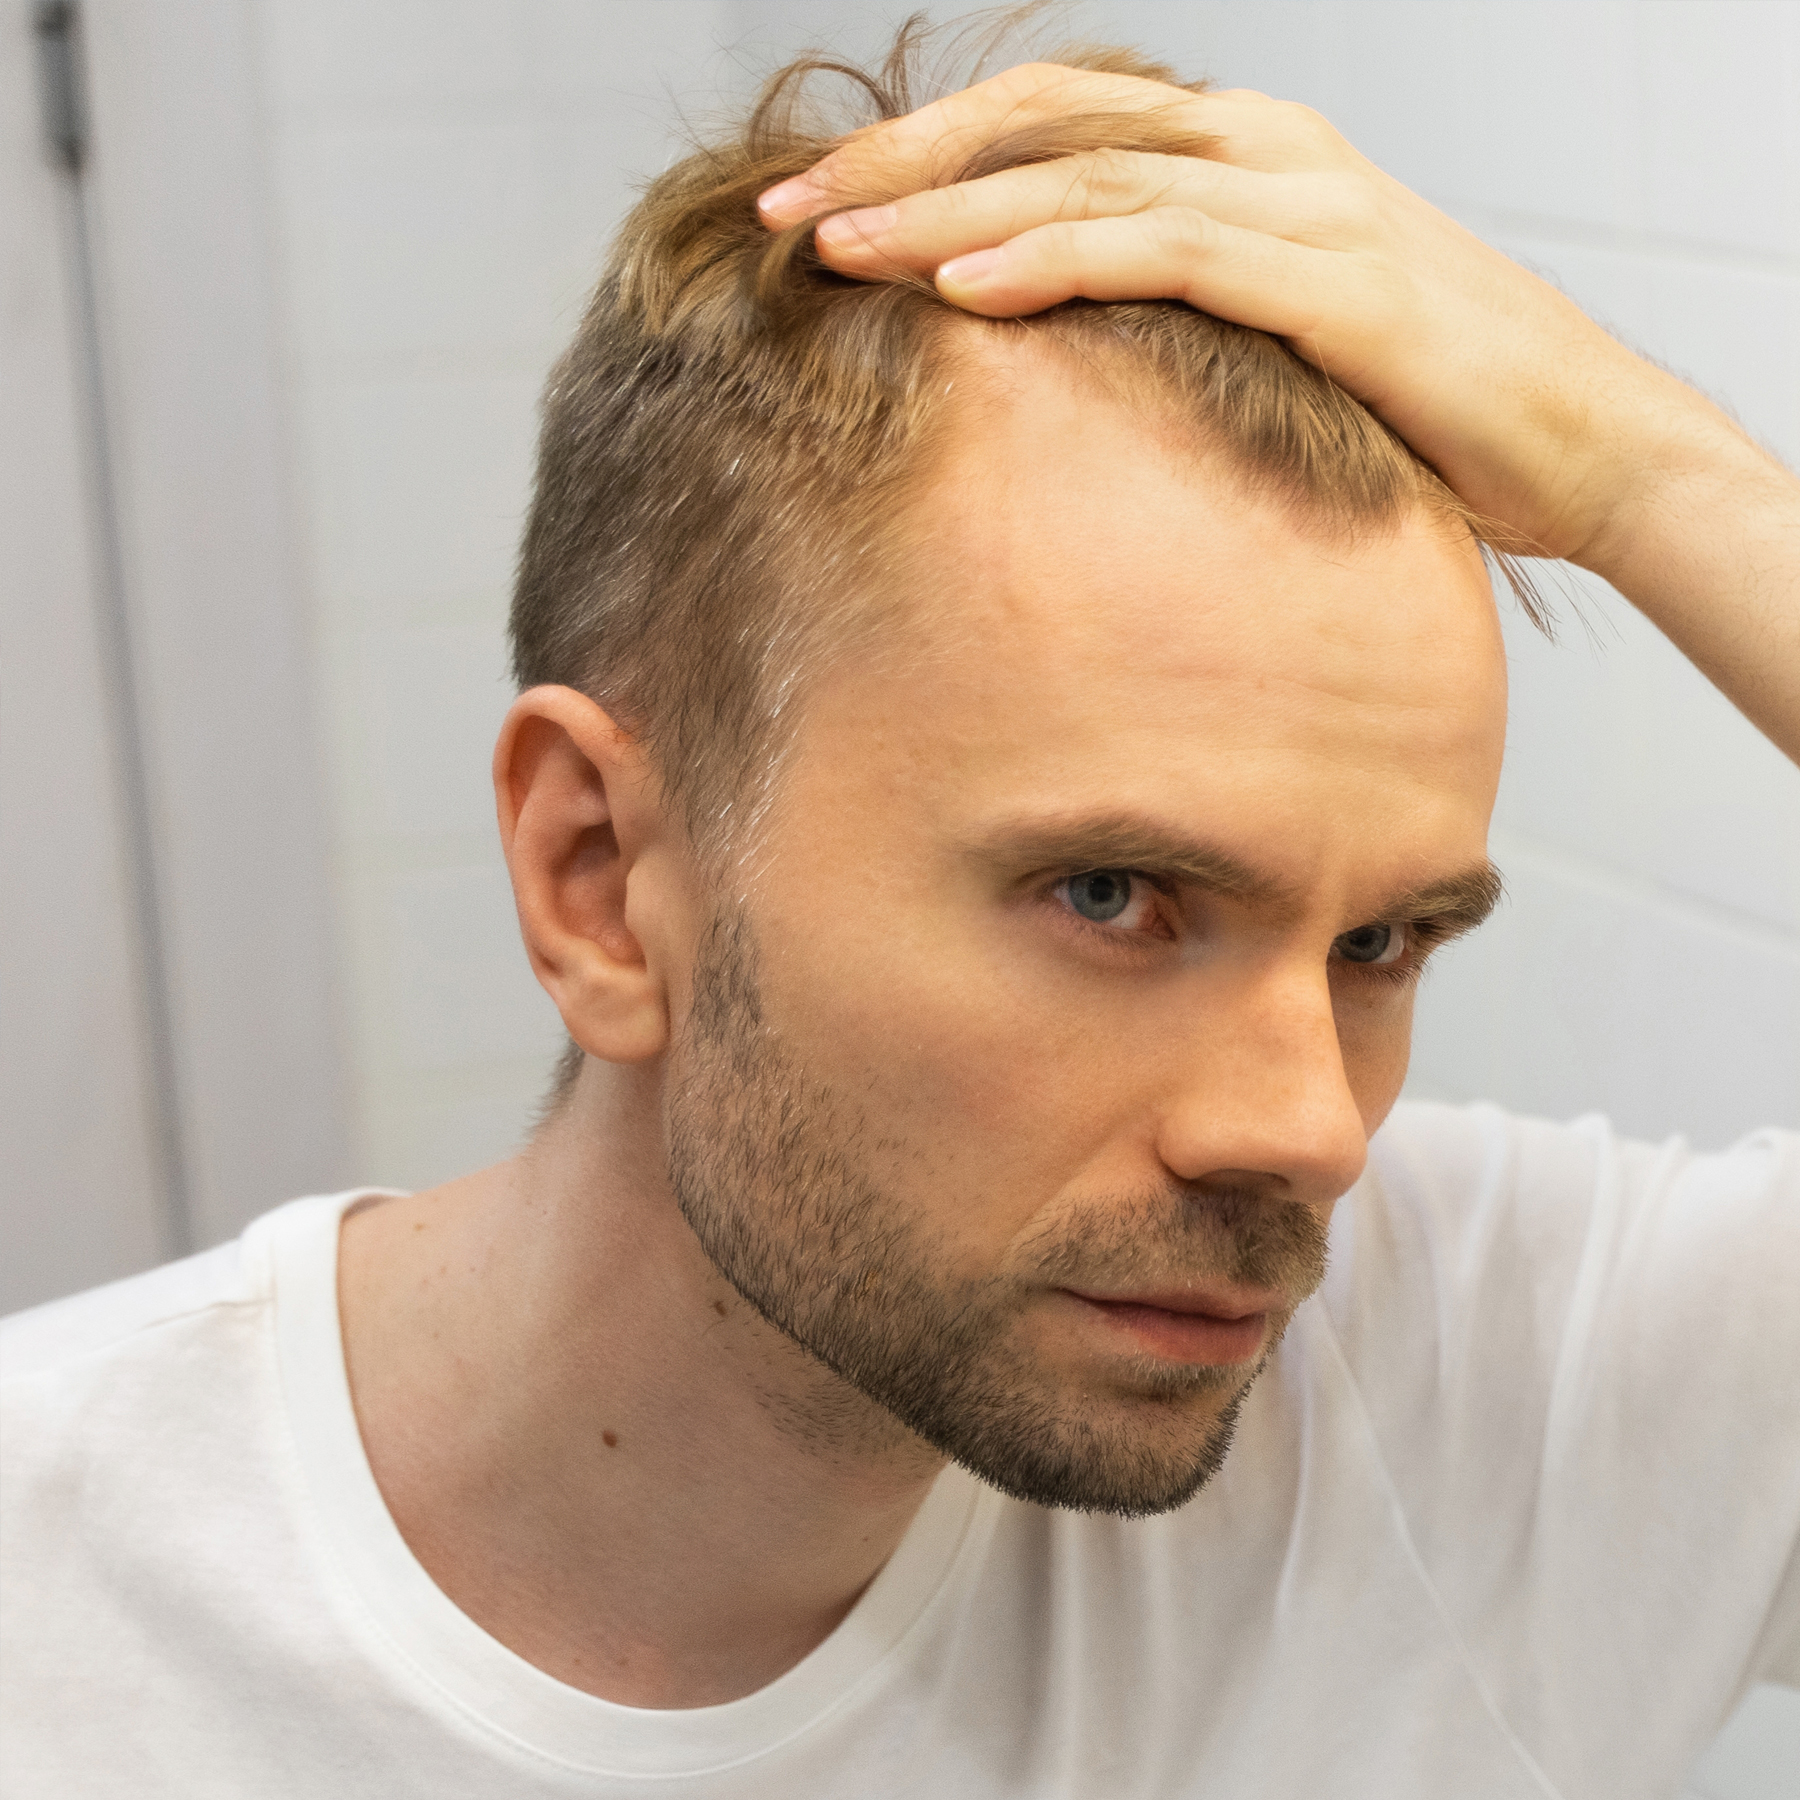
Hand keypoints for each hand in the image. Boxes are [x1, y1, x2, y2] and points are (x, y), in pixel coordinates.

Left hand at [758, 63, 1747, 578]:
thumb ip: (1176, 320)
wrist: (1582, 444)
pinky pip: (1168, 251)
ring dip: (950, 213)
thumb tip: (1064, 369)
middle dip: (903, 167)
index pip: (1051, 126)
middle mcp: (1263, 149)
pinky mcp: (1333, 276)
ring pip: (1089, 176)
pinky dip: (1057, 261)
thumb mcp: (1272, 344)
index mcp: (1240, 156)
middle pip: (1045, 125)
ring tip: (834, 251)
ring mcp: (1302, 201)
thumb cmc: (1417, 409)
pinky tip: (964, 288)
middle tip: (783, 216)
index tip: (813, 215)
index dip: (927, 158)